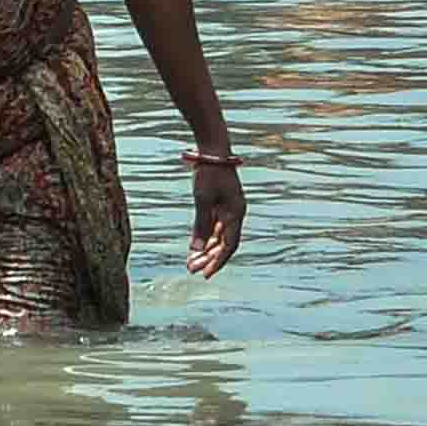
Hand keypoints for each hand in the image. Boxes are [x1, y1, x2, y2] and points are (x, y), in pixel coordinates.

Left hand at [186, 153, 243, 277]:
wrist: (212, 150)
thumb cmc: (209, 173)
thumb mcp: (202, 200)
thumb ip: (200, 225)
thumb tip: (195, 250)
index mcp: (236, 213)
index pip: (228, 245)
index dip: (217, 261)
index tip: (205, 274)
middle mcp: (235, 214)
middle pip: (223, 244)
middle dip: (208, 258)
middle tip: (192, 270)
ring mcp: (228, 209)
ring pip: (218, 237)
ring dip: (205, 250)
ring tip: (190, 262)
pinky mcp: (221, 205)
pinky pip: (214, 227)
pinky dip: (205, 238)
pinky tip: (194, 247)